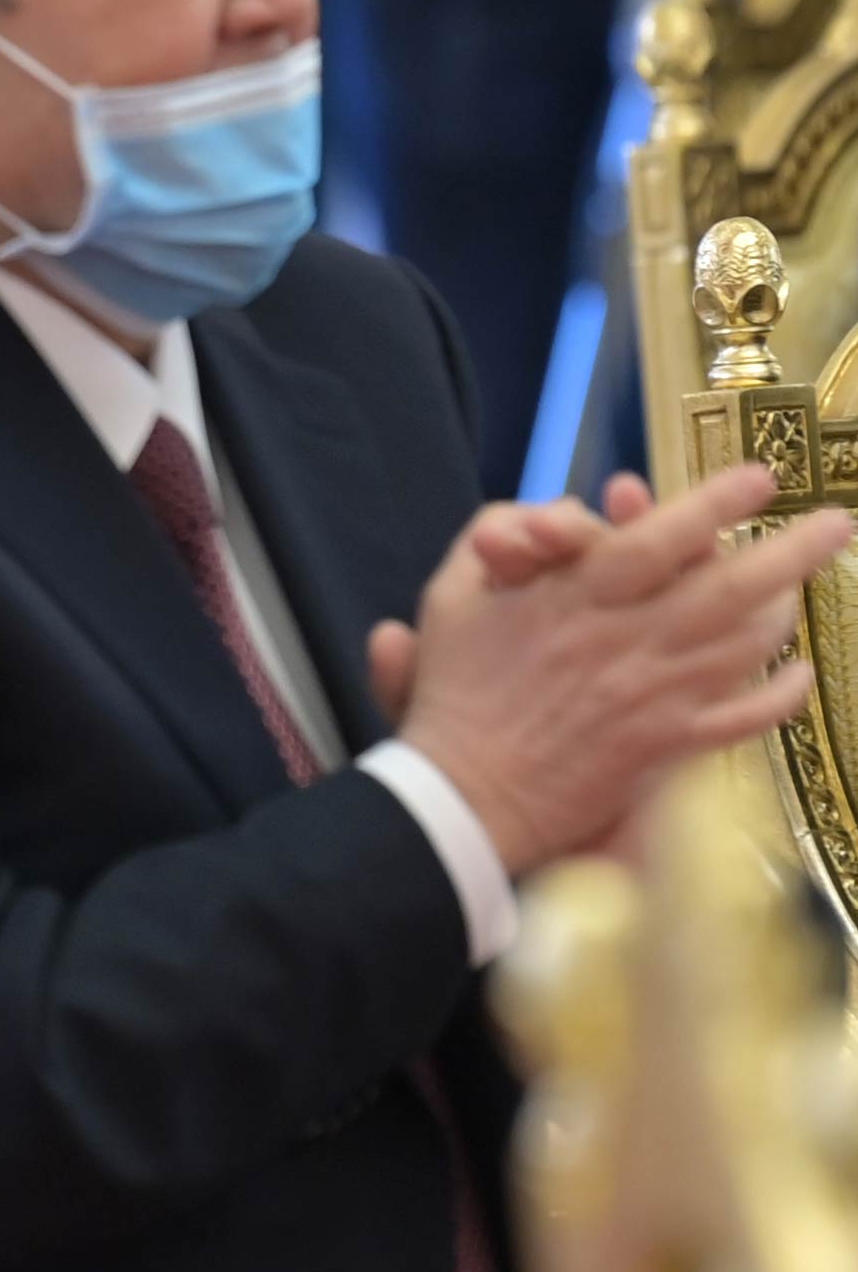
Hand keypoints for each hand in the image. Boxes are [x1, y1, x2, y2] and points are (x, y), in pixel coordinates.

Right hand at [392, 461, 847, 873]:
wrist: (464, 793)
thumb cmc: (457, 690)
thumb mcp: (452, 595)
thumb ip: (499, 535)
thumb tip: (561, 512)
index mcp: (572, 599)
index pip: (656, 540)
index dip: (713, 505)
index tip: (758, 478)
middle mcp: (626, 642)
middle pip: (729, 588)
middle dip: (791, 550)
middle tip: (836, 523)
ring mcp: (656, 697)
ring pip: (748, 646)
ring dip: (785, 610)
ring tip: (803, 584)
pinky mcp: (668, 746)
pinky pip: (746, 718)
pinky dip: (782, 694)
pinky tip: (799, 671)